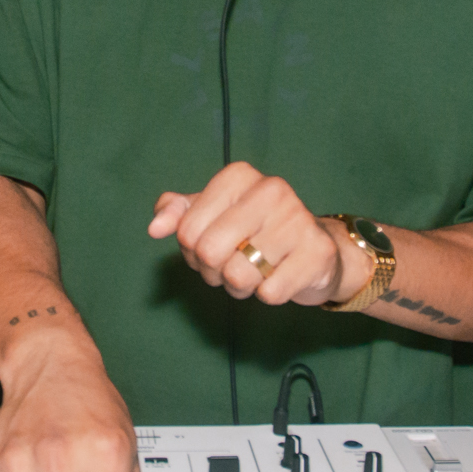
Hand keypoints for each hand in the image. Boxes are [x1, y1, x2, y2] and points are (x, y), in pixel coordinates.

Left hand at [148, 161, 361, 307]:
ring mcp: (298, 219)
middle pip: (209, 252)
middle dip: (213, 272)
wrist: (315, 249)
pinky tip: (279, 278)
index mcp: (239, 176)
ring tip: (255, 273)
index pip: (187, 231)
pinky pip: (269, 293)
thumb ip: (178, 214)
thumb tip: (155, 228)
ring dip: (239, 286)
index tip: (213, 247)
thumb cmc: (255, 231)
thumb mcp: (212, 215)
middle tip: (231, 266)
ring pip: (237, 275)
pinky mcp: (317, 252)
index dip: (192, 251)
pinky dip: (267, 295)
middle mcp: (271, 190)